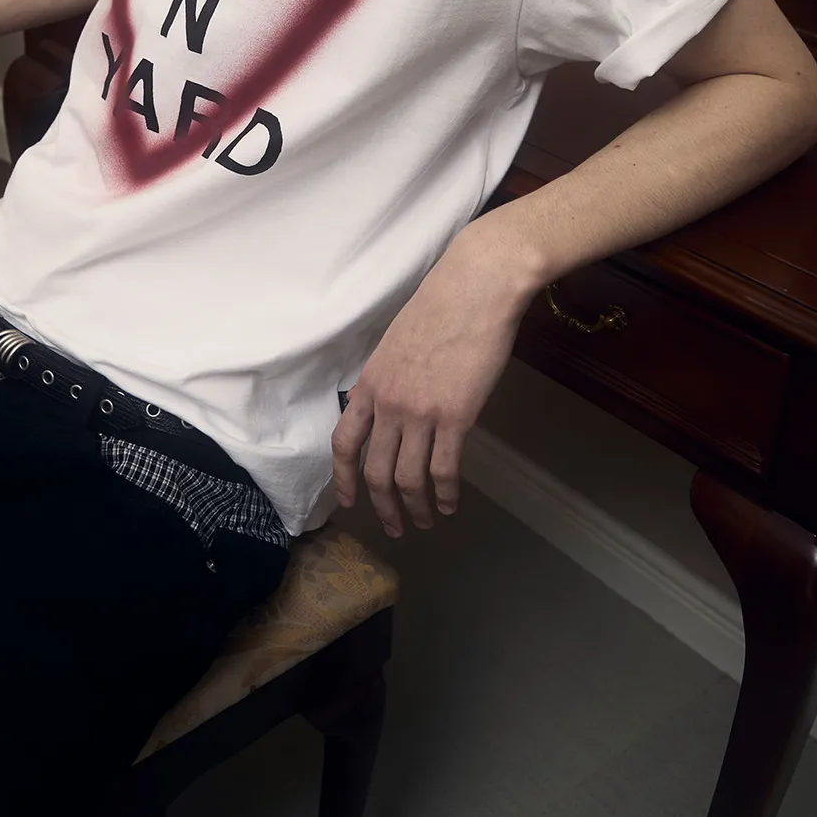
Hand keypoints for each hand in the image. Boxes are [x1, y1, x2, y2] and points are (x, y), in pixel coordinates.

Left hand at [330, 228, 533, 535]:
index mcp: (370, 382)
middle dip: (383, 506)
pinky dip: (445, 494)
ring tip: (425, 521)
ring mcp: (420, 412)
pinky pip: (444, 470)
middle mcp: (388, 403)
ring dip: (415, 507)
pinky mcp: (455, 417)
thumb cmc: (440, 306)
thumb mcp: (396, 342)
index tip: (348, 501)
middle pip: (374, 471)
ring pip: (408, 477)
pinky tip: (450, 505)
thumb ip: (388, 378)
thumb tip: (389, 406)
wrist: (474, 288)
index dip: (343, 477)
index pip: (344, 441)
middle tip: (395, 527)